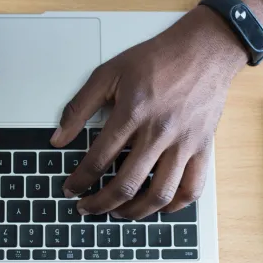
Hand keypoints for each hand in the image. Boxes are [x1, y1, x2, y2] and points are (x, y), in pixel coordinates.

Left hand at [51, 6, 248, 218]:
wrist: (204, 50)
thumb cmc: (157, 59)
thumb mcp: (108, 73)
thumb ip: (79, 107)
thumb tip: (58, 138)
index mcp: (132, 113)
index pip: (98, 159)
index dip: (79, 180)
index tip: (70, 189)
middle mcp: (159, 132)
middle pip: (126, 184)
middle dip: (100, 204)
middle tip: (86, 208)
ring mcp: (184, 143)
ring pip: (159, 194)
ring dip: (134, 212)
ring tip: (118, 213)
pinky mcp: (203, 148)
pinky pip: (192, 189)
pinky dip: (173, 205)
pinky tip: (157, 206)